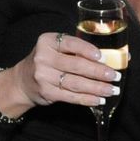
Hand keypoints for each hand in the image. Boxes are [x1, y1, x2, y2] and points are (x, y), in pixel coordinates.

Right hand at [0, 31, 122, 115]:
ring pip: (75, 83)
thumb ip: (80, 50)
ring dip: (97, 87)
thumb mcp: (57, 49)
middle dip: (99, 72)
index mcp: (48, 41)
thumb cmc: (48, 62)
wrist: (22, 81)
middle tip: (115, 76)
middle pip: (76, 65)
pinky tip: (99, 99)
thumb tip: (116, 55)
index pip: (71, 43)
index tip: (104, 57)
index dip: (88, 50)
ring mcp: (43, 76)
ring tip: (112, 90)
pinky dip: (87, 99)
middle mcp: (43, 57)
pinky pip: (71, 96)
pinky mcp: (46, 92)